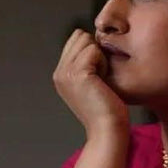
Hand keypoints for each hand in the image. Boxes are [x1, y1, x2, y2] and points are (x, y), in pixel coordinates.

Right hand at [52, 28, 130, 143]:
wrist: (108, 131)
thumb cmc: (107, 110)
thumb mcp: (92, 84)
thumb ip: (86, 64)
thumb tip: (94, 42)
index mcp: (61, 75)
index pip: (76, 39)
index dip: (93, 50)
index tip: (98, 75)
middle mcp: (59, 73)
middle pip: (80, 36)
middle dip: (96, 50)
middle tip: (101, 77)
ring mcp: (66, 72)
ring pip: (87, 41)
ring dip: (100, 57)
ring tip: (101, 80)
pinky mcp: (78, 73)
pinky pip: (94, 50)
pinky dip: (104, 63)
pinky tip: (103, 82)